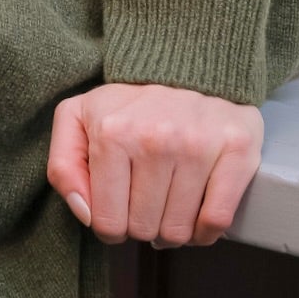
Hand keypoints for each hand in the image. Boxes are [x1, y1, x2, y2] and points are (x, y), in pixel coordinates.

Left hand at [47, 82, 262, 247]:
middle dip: (142, 226)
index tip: (119, 209)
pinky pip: (216, 220)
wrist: (189, 66)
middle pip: (144, 229)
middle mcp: (155, 138)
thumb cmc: (129, 104)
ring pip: (179, 230)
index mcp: (111, 132)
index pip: (106, 221)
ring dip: (173, 229)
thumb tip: (86, 213)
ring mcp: (198, 144)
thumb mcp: (78, 120)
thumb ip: (63, 167)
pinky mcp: (236, 150)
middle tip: (146, 203)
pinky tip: (196, 216)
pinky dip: (205, 231)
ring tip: (169, 204)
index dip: (110, 226)